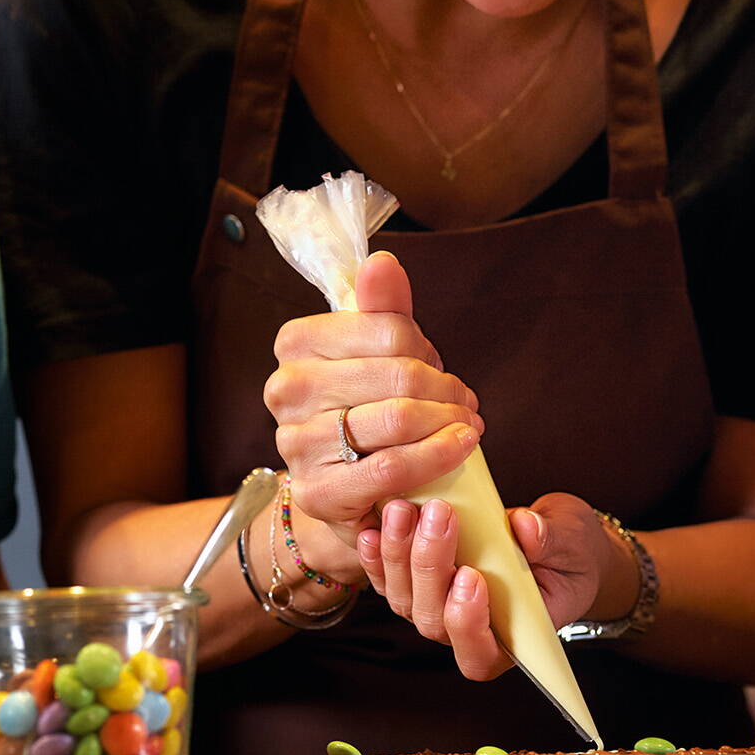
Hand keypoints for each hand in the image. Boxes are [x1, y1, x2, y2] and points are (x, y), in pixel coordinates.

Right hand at [265, 252, 482, 550]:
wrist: (343, 486)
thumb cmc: (363, 408)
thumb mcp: (376, 352)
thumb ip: (383, 306)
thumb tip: (381, 262)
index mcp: (297, 343)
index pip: (387, 330)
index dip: (425, 350)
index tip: (437, 367)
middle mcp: (287, 390)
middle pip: (398, 376)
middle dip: (445, 390)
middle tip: (465, 403)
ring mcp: (298, 443)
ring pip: (398, 421)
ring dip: (448, 424)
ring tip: (467, 427)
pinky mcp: (319, 491)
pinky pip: (392, 468)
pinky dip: (436, 457)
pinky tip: (459, 449)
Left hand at [356, 492, 612, 679]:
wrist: (559, 541)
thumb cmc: (570, 553)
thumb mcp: (571, 543)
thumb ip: (550, 541)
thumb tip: (526, 528)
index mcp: (511, 638)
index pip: (479, 655)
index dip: (468, 624)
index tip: (472, 577)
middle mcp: (466, 631)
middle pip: (434, 619)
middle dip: (431, 566)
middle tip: (439, 516)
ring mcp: (438, 607)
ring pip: (404, 597)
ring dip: (399, 553)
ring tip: (404, 509)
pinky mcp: (420, 581)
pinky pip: (388, 577)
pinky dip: (378, 554)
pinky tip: (375, 526)